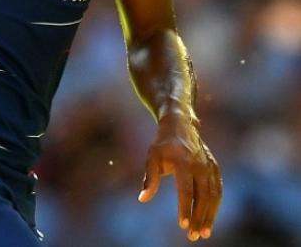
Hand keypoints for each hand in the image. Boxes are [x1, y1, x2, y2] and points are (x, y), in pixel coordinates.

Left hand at [138, 113, 221, 240]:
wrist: (181, 125)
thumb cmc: (162, 145)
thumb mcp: (152, 158)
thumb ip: (150, 179)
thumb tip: (142, 199)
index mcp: (184, 163)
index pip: (186, 191)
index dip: (185, 209)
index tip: (183, 225)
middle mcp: (200, 166)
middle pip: (202, 197)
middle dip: (199, 218)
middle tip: (193, 236)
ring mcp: (210, 167)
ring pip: (214, 196)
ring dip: (210, 216)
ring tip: (203, 233)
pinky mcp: (216, 169)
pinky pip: (218, 190)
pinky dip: (216, 206)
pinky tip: (210, 218)